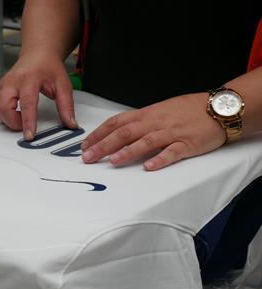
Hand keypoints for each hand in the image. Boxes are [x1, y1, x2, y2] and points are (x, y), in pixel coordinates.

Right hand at [0, 52, 77, 139]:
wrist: (38, 53)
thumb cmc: (48, 67)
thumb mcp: (63, 85)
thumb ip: (66, 106)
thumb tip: (70, 123)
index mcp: (29, 78)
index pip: (27, 103)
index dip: (28, 121)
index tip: (29, 135)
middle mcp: (13, 81)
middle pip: (4, 107)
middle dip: (13, 122)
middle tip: (26, 125)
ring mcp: (3, 85)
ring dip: (7, 119)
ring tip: (21, 118)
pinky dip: (3, 114)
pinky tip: (14, 113)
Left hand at [81, 93, 226, 170]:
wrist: (217, 108)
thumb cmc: (186, 110)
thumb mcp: (158, 111)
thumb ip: (138, 122)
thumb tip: (116, 132)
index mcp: (146, 114)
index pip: (116, 123)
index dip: (99, 134)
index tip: (85, 145)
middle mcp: (155, 122)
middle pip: (125, 133)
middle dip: (104, 145)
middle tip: (88, 158)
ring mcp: (171, 133)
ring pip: (146, 141)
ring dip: (128, 151)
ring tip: (112, 162)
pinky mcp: (188, 144)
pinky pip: (172, 152)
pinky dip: (160, 159)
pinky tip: (149, 167)